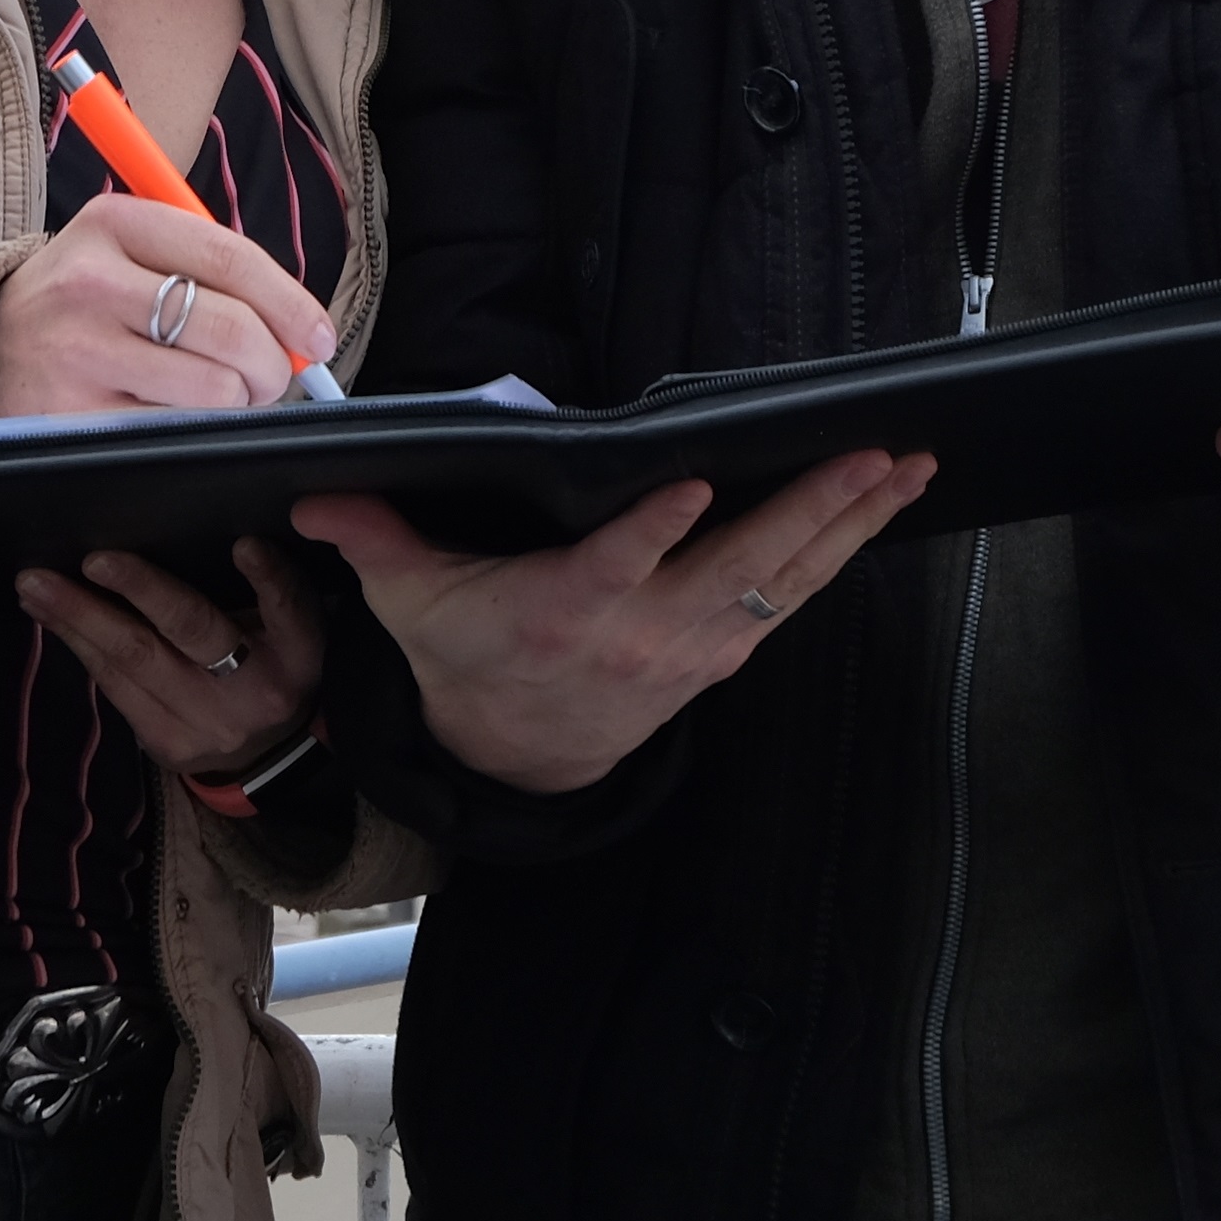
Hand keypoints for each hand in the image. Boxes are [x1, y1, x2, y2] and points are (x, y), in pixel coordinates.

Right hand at [0, 194, 337, 420]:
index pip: (231, 257)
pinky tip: (172, 414)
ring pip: (214, 389)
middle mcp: (92, 282)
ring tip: (216, 393)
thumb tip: (301, 331)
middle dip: (274, 365)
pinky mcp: (71, 415)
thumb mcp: (127, 251)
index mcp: (115, 223)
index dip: (292, 303)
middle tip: (272, 377)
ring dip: (235, 402)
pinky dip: (193, 430)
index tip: (319, 336)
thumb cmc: (81, 299)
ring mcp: (79, 352)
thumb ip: (209, 273)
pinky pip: (174, 432)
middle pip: (233, 331)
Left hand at [20, 536, 323, 775]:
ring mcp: (207, 724)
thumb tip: (175, 527)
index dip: (268, 579)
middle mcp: (256, 691)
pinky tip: (46, 616)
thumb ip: (256, 585)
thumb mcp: (284, 623)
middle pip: (192, 631)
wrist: (266, 753)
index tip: (244, 546)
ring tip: (35, 584)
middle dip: (138, 590)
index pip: (288, 608)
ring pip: (133, 663)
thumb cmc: (268, 660)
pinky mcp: (166, 744)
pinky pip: (113, 687)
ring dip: (78, 618)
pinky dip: (77, 645)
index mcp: (298, 651)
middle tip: (91, 559)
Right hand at [293, 450, 934, 795]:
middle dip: (811, 510)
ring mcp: (693, 649)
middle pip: (740, 568)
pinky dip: (839, 551)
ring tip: (909, 468)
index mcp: (565, 612)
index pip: (616, 564)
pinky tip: (879, 507)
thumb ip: (373, 540)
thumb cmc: (465, 660)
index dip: (657, 527)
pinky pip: (790, 598)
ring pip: (785, 582)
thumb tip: (311, 496)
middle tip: (870, 456)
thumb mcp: (410, 604)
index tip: (693, 482)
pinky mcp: (720, 655)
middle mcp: (643, 634)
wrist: (513, 764)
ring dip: (851, 524)